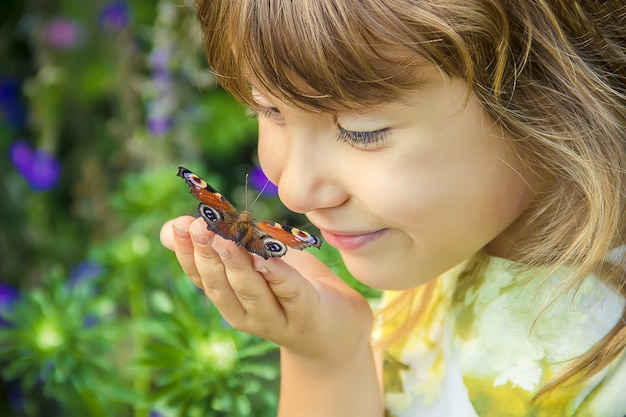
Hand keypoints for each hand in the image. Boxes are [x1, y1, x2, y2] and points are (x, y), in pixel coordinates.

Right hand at [160, 216, 372, 364]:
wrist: (340, 330)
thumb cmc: (292, 289)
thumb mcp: (255, 262)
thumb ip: (220, 245)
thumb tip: (171, 228)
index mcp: (231, 300)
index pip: (201, 277)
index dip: (187, 252)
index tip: (179, 225)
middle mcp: (247, 314)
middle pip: (221, 285)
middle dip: (207, 255)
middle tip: (199, 226)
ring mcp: (276, 319)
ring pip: (250, 290)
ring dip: (236, 264)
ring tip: (225, 238)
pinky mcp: (307, 314)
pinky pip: (289, 292)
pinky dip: (276, 275)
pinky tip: (265, 258)